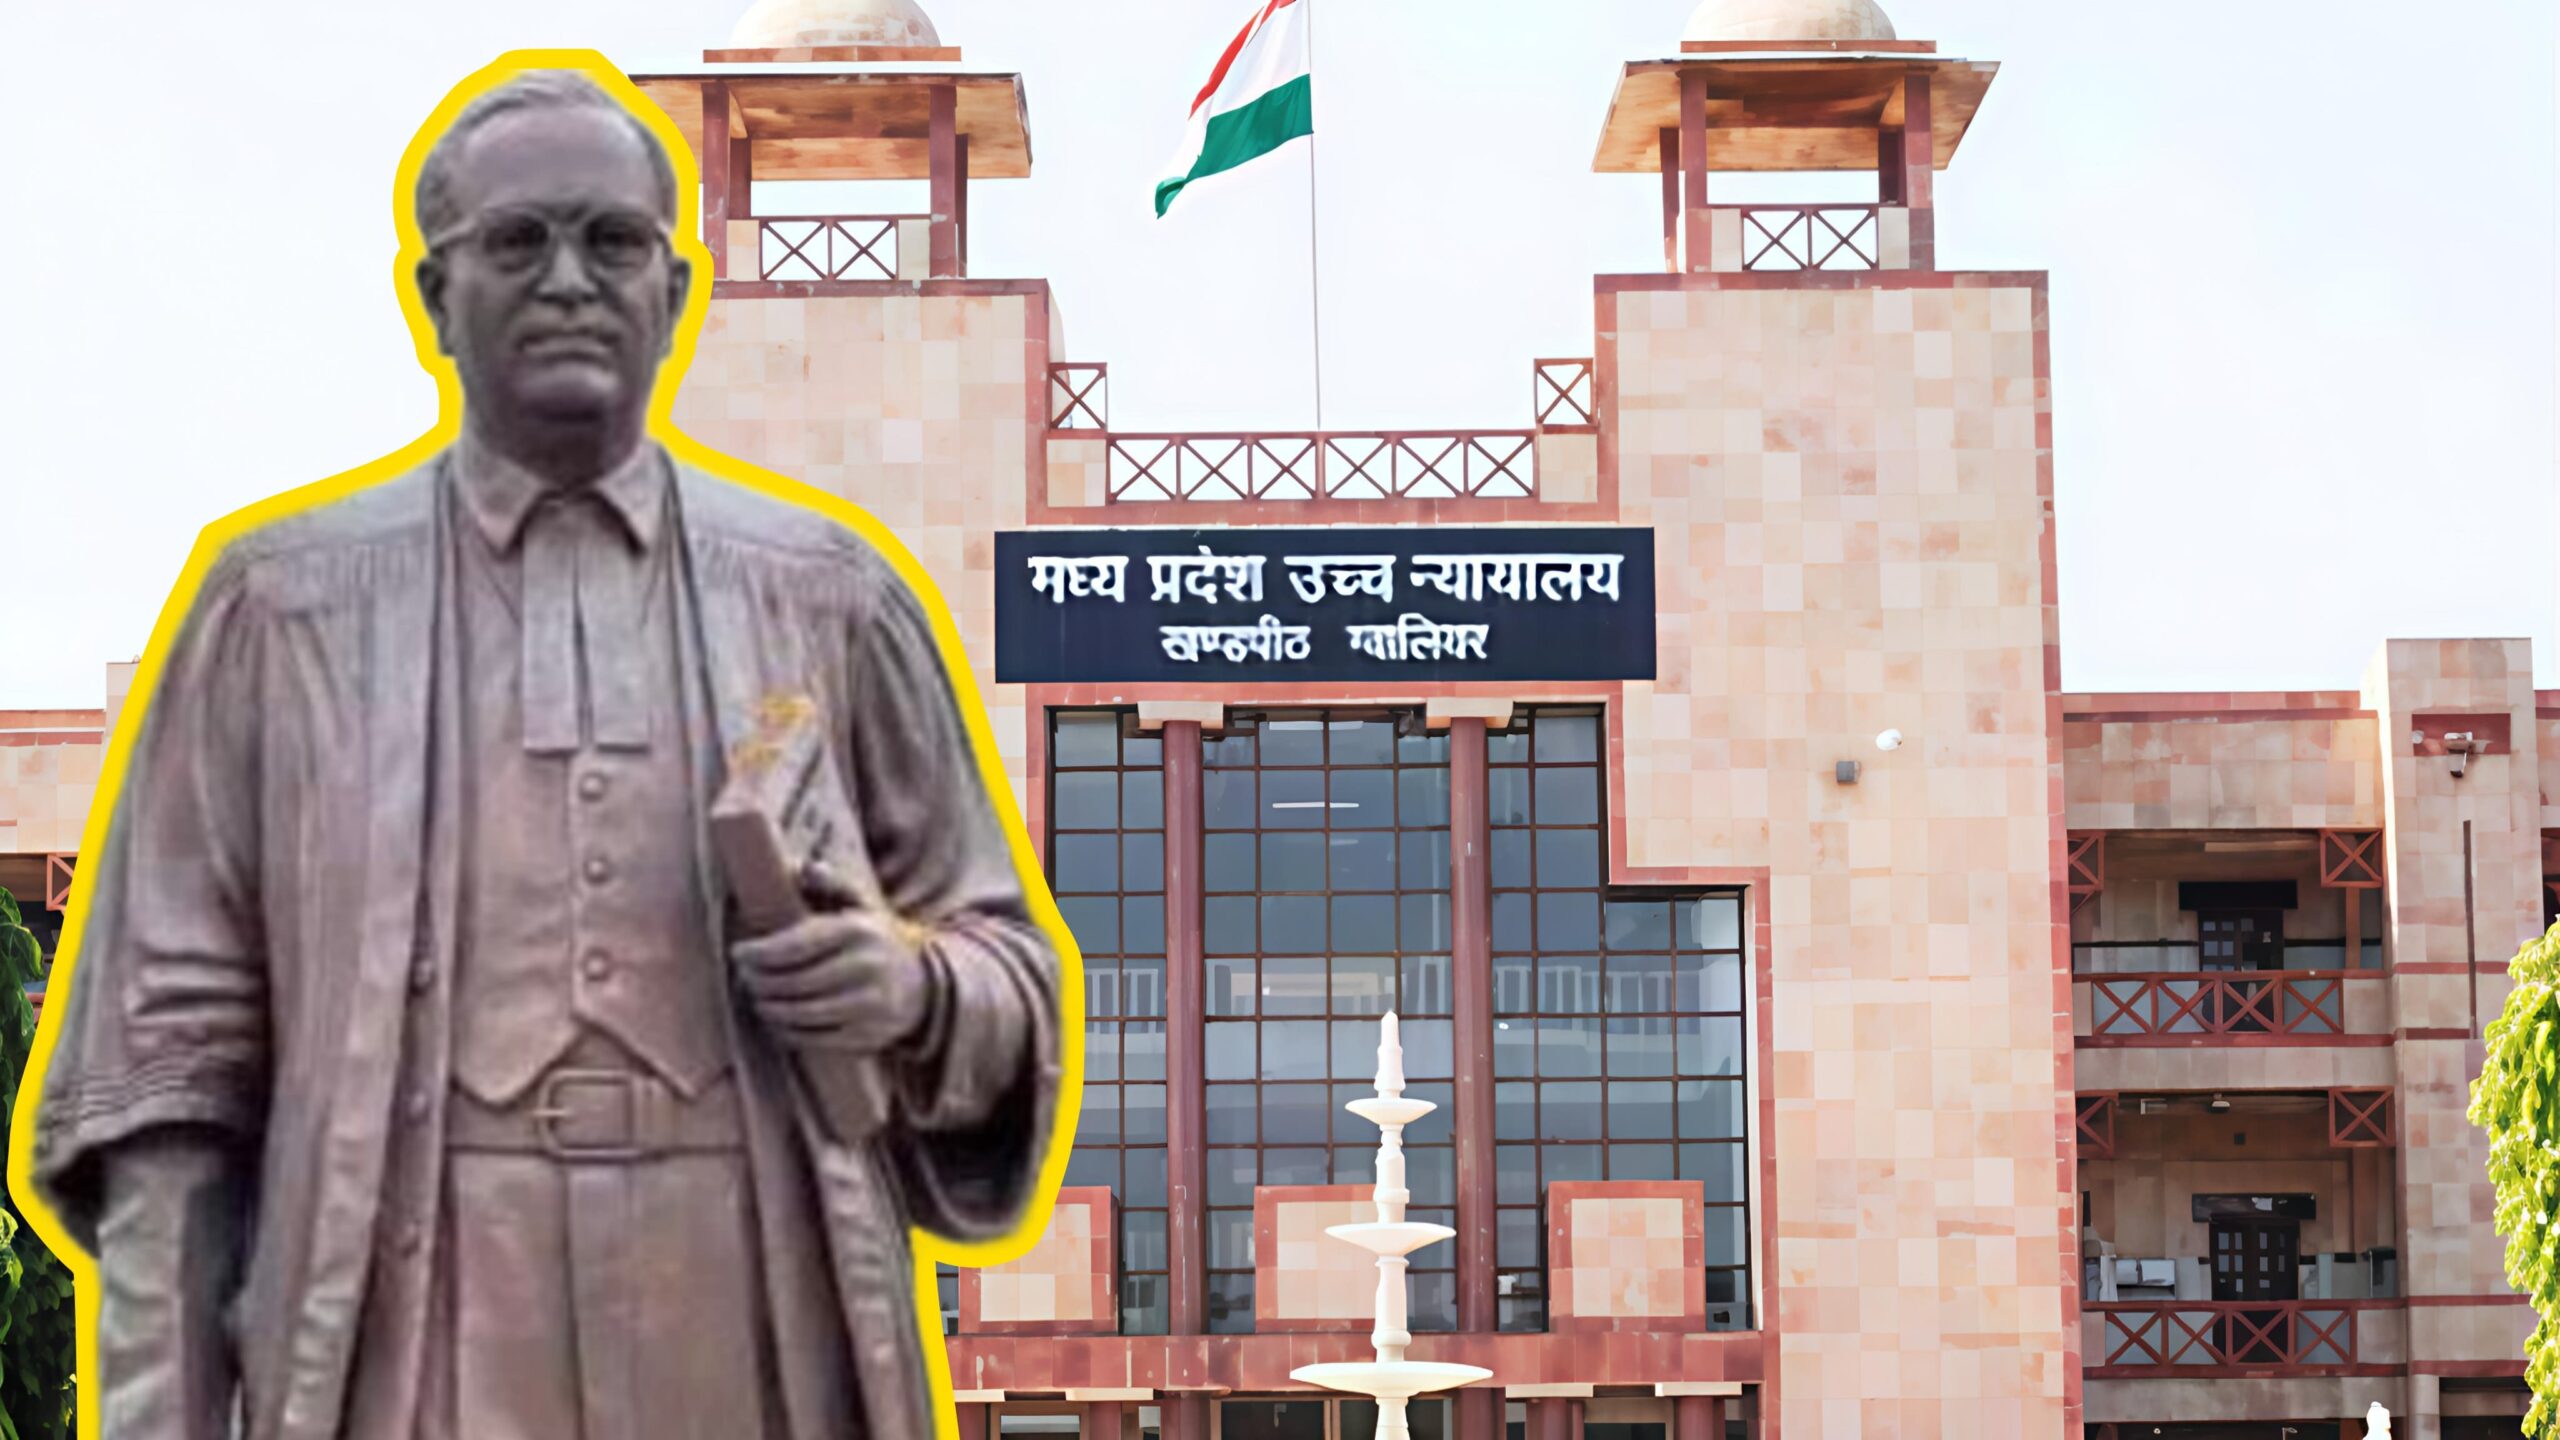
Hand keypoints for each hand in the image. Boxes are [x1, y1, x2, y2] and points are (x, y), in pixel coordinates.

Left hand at [731, 866, 928, 1052]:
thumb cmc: (874, 942)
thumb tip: (802, 869)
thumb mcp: (859, 906)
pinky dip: (788, 1030)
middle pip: (793, 982)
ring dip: (769, 1007)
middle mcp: (866, 967)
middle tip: (744, 978)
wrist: (923, 987)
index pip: (795, 945)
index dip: (759, 953)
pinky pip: (814, 1038)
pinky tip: (778, 1019)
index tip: (739, 953)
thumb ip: (830, 884)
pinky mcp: (866, 1035)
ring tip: (758, 998)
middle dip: (759, 982)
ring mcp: (868, 1005)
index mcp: (858, 931)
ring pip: (800, 1013)